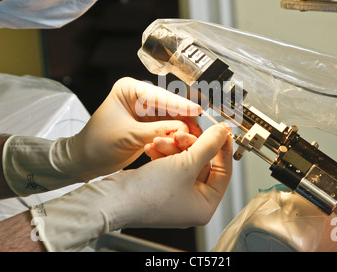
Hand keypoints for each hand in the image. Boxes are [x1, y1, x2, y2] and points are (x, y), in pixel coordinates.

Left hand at [3, 77, 201, 195]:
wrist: (85, 161)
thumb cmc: (97, 144)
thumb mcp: (128, 136)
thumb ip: (157, 131)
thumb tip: (182, 128)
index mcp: (129, 89)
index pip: (160, 96)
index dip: (180, 105)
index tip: (197, 110)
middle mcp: (140, 97)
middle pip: (170, 106)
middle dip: (184, 119)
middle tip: (198, 131)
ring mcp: (146, 111)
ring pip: (172, 118)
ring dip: (182, 130)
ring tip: (194, 140)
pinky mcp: (149, 125)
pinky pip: (168, 129)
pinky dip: (174, 137)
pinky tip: (183, 144)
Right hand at [30, 124, 232, 250]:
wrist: (113, 199)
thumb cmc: (147, 194)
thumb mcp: (185, 164)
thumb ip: (208, 145)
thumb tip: (223, 132)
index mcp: (205, 205)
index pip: (224, 171)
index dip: (222, 148)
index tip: (221, 130)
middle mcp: (192, 202)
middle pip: (201, 163)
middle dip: (189, 145)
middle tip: (182, 133)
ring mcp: (176, 194)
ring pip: (184, 161)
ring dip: (172, 146)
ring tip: (160, 140)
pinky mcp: (161, 187)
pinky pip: (169, 165)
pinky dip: (162, 154)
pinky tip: (152, 146)